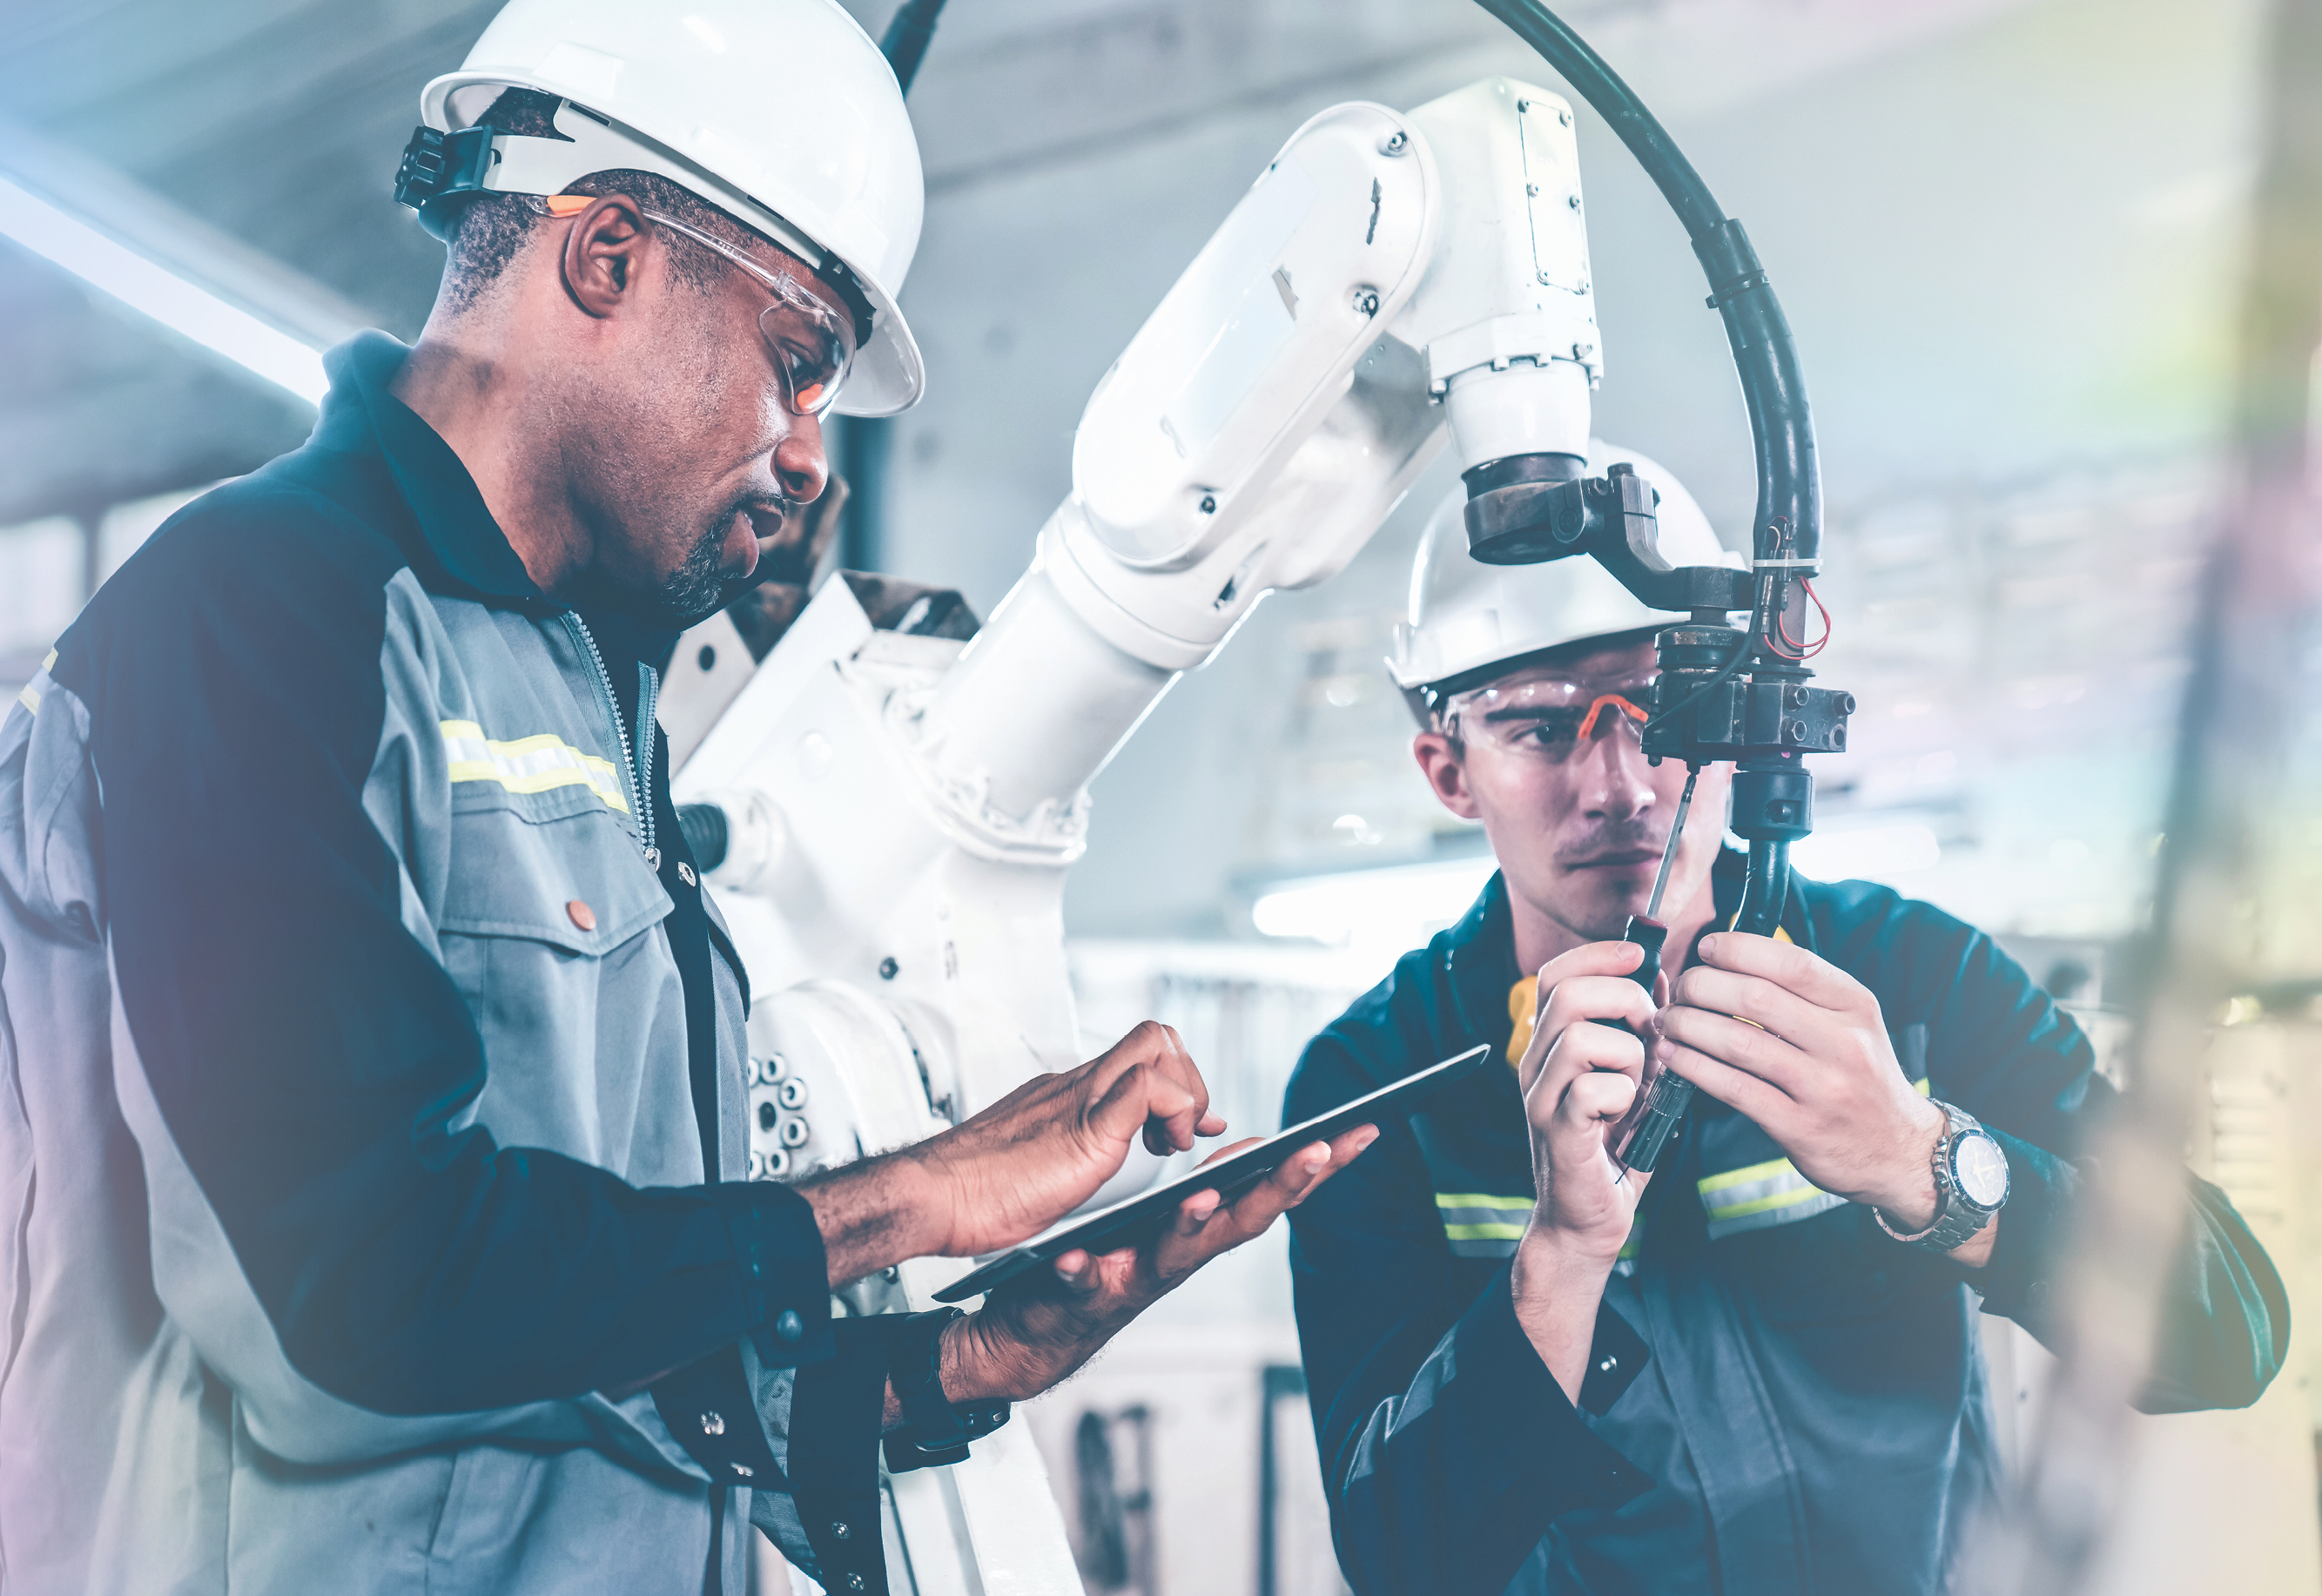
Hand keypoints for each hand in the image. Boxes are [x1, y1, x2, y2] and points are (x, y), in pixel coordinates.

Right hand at [912, 1022, 1227, 1259]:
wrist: (930, 1196)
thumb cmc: (967, 1193)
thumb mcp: (1030, 1165)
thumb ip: (1057, 1156)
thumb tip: (1072, 1166)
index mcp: (1064, 1095)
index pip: (1134, 1055)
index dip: (1174, 1082)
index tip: (1185, 1126)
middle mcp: (1075, 1086)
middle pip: (1154, 1036)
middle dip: (1188, 1080)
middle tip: (1182, 1132)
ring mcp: (1081, 1099)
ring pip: (1158, 1044)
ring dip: (1185, 1092)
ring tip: (1171, 1142)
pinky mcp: (1087, 1125)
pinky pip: (1148, 1086)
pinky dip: (1173, 1111)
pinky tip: (1160, 1149)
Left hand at [941, 1127, 1378, 1400]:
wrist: (1035, 1334)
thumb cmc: (1106, 1269)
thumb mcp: (1164, 1227)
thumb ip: (1204, 1194)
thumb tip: (1248, 1148)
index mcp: (1200, 1232)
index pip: (1268, 1191)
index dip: (1316, 1166)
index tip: (1359, 1131)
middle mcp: (1179, 1258)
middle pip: (1243, 1220)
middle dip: (1284, 1186)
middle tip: (1318, 1150)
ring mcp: (1136, 1279)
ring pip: (1175, 1252)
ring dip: (1191, 1225)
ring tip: (1202, 1194)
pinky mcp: (1085, 1296)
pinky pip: (1085, 1283)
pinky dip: (1082, 1271)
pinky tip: (1074, 1258)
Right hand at [1506, 942, 1656, 1401]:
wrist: (1588, 1222)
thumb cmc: (1613, 1150)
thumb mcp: (1635, 1079)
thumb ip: (1643, 1034)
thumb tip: (1664, 980)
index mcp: (1550, 1048)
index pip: (1555, 975)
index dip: (1597, 955)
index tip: (1638, 957)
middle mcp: (1535, 1067)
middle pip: (1567, 995)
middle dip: (1624, 1002)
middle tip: (1652, 1031)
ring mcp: (1542, 1100)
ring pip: (1580, 1037)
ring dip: (1627, 1054)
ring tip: (1639, 1083)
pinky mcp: (1559, 1135)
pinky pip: (1591, 1090)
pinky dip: (1624, 1095)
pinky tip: (1629, 1115)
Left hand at [1658, 933, 1944, 1223]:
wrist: (1900, 1152)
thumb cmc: (1861, 1077)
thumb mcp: (1853, 1024)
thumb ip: (1804, 992)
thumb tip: (1731, 957)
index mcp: (1855, 1006)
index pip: (1792, 962)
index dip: (1739, 948)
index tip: (1706, 947)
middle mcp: (1844, 1043)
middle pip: (1755, 998)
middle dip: (1702, 986)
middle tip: (1680, 990)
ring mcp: (1822, 1088)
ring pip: (1738, 1042)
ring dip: (1688, 1025)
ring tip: (1667, 1020)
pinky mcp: (1799, 1126)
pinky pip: (1733, 1088)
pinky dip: (1693, 1066)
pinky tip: (1673, 1056)